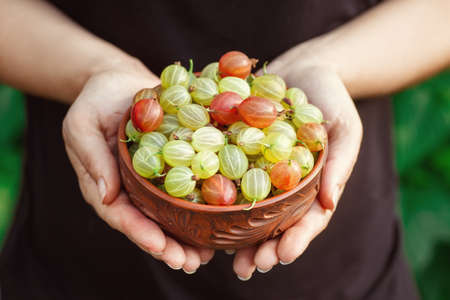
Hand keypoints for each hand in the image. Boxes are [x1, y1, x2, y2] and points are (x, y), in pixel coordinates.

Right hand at [62, 62, 213, 273]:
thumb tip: (106, 197)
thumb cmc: (95, 101)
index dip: (141, 233)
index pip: (121, 216)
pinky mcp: (174, 164)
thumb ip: (91, 159)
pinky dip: (202, 205)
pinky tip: (221, 219)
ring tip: (208, 255)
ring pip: (171, 213)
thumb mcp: (82, 125)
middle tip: (191, 263)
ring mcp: (153, 178)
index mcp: (106, 184)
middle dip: (169, 246)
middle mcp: (132, 188)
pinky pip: (187, 187)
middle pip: (150, 223)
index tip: (162, 248)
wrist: (120, 81)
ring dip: (188, 236)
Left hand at [233, 58, 362, 278]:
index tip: (282, 257)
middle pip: (276, 225)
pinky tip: (203, 217)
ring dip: (239, 237)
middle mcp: (287, 185)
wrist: (301, 69)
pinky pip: (229, 178)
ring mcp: (262, 172)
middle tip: (248, 268)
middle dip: (264, 249)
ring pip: (251, 211)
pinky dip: (219, 200)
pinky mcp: (241, 155)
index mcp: (314, 185)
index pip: (309, 220)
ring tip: (225, 258)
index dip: (297, 240)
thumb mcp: (345, 127)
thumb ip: (340, 162)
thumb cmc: (330, 98)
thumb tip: (331, 203)